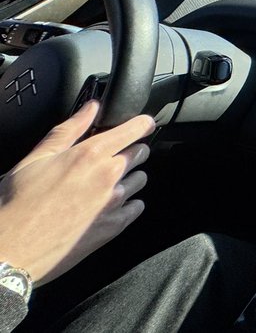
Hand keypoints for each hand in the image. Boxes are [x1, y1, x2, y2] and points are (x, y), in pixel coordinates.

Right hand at [0, 101, 154, 284]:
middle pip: (141, 153)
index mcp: (91, 154)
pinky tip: (109, 204)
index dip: (142, 123)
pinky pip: (137, 207)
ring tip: (105, 183)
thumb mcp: (37, 157)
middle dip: (131, 150)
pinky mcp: (114, 227)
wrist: (10, 249)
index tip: (142, 124)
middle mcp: (109, 175)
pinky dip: (129, 203)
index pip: (136, 129)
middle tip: (111, 157)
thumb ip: (69, 129)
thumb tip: (91, 107)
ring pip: (141, 179)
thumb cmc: (17, 203)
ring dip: (130, 177)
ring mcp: (113, 202)